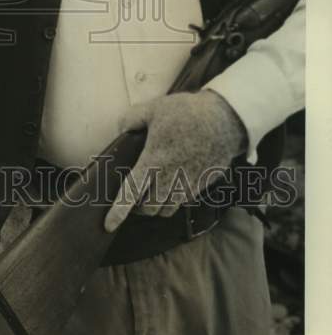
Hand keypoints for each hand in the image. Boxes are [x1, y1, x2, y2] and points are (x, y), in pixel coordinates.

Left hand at [104, 91, 247, 233]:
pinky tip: (170, 187)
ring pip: (166, 210)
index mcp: (154, 161)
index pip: (131, 193)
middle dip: (136, 208)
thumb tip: (122, 129)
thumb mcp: (153, 108)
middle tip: (131, 198)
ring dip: (154, 207)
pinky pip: (182, 203)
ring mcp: (188, 185)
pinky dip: (172, 201)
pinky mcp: (201, 186)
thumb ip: (132, 119)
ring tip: (148, 195)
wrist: (225, 120)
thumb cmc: (187, 113)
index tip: (108, 226)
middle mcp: (170, 178)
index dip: (118, 212)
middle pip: (148, 208)